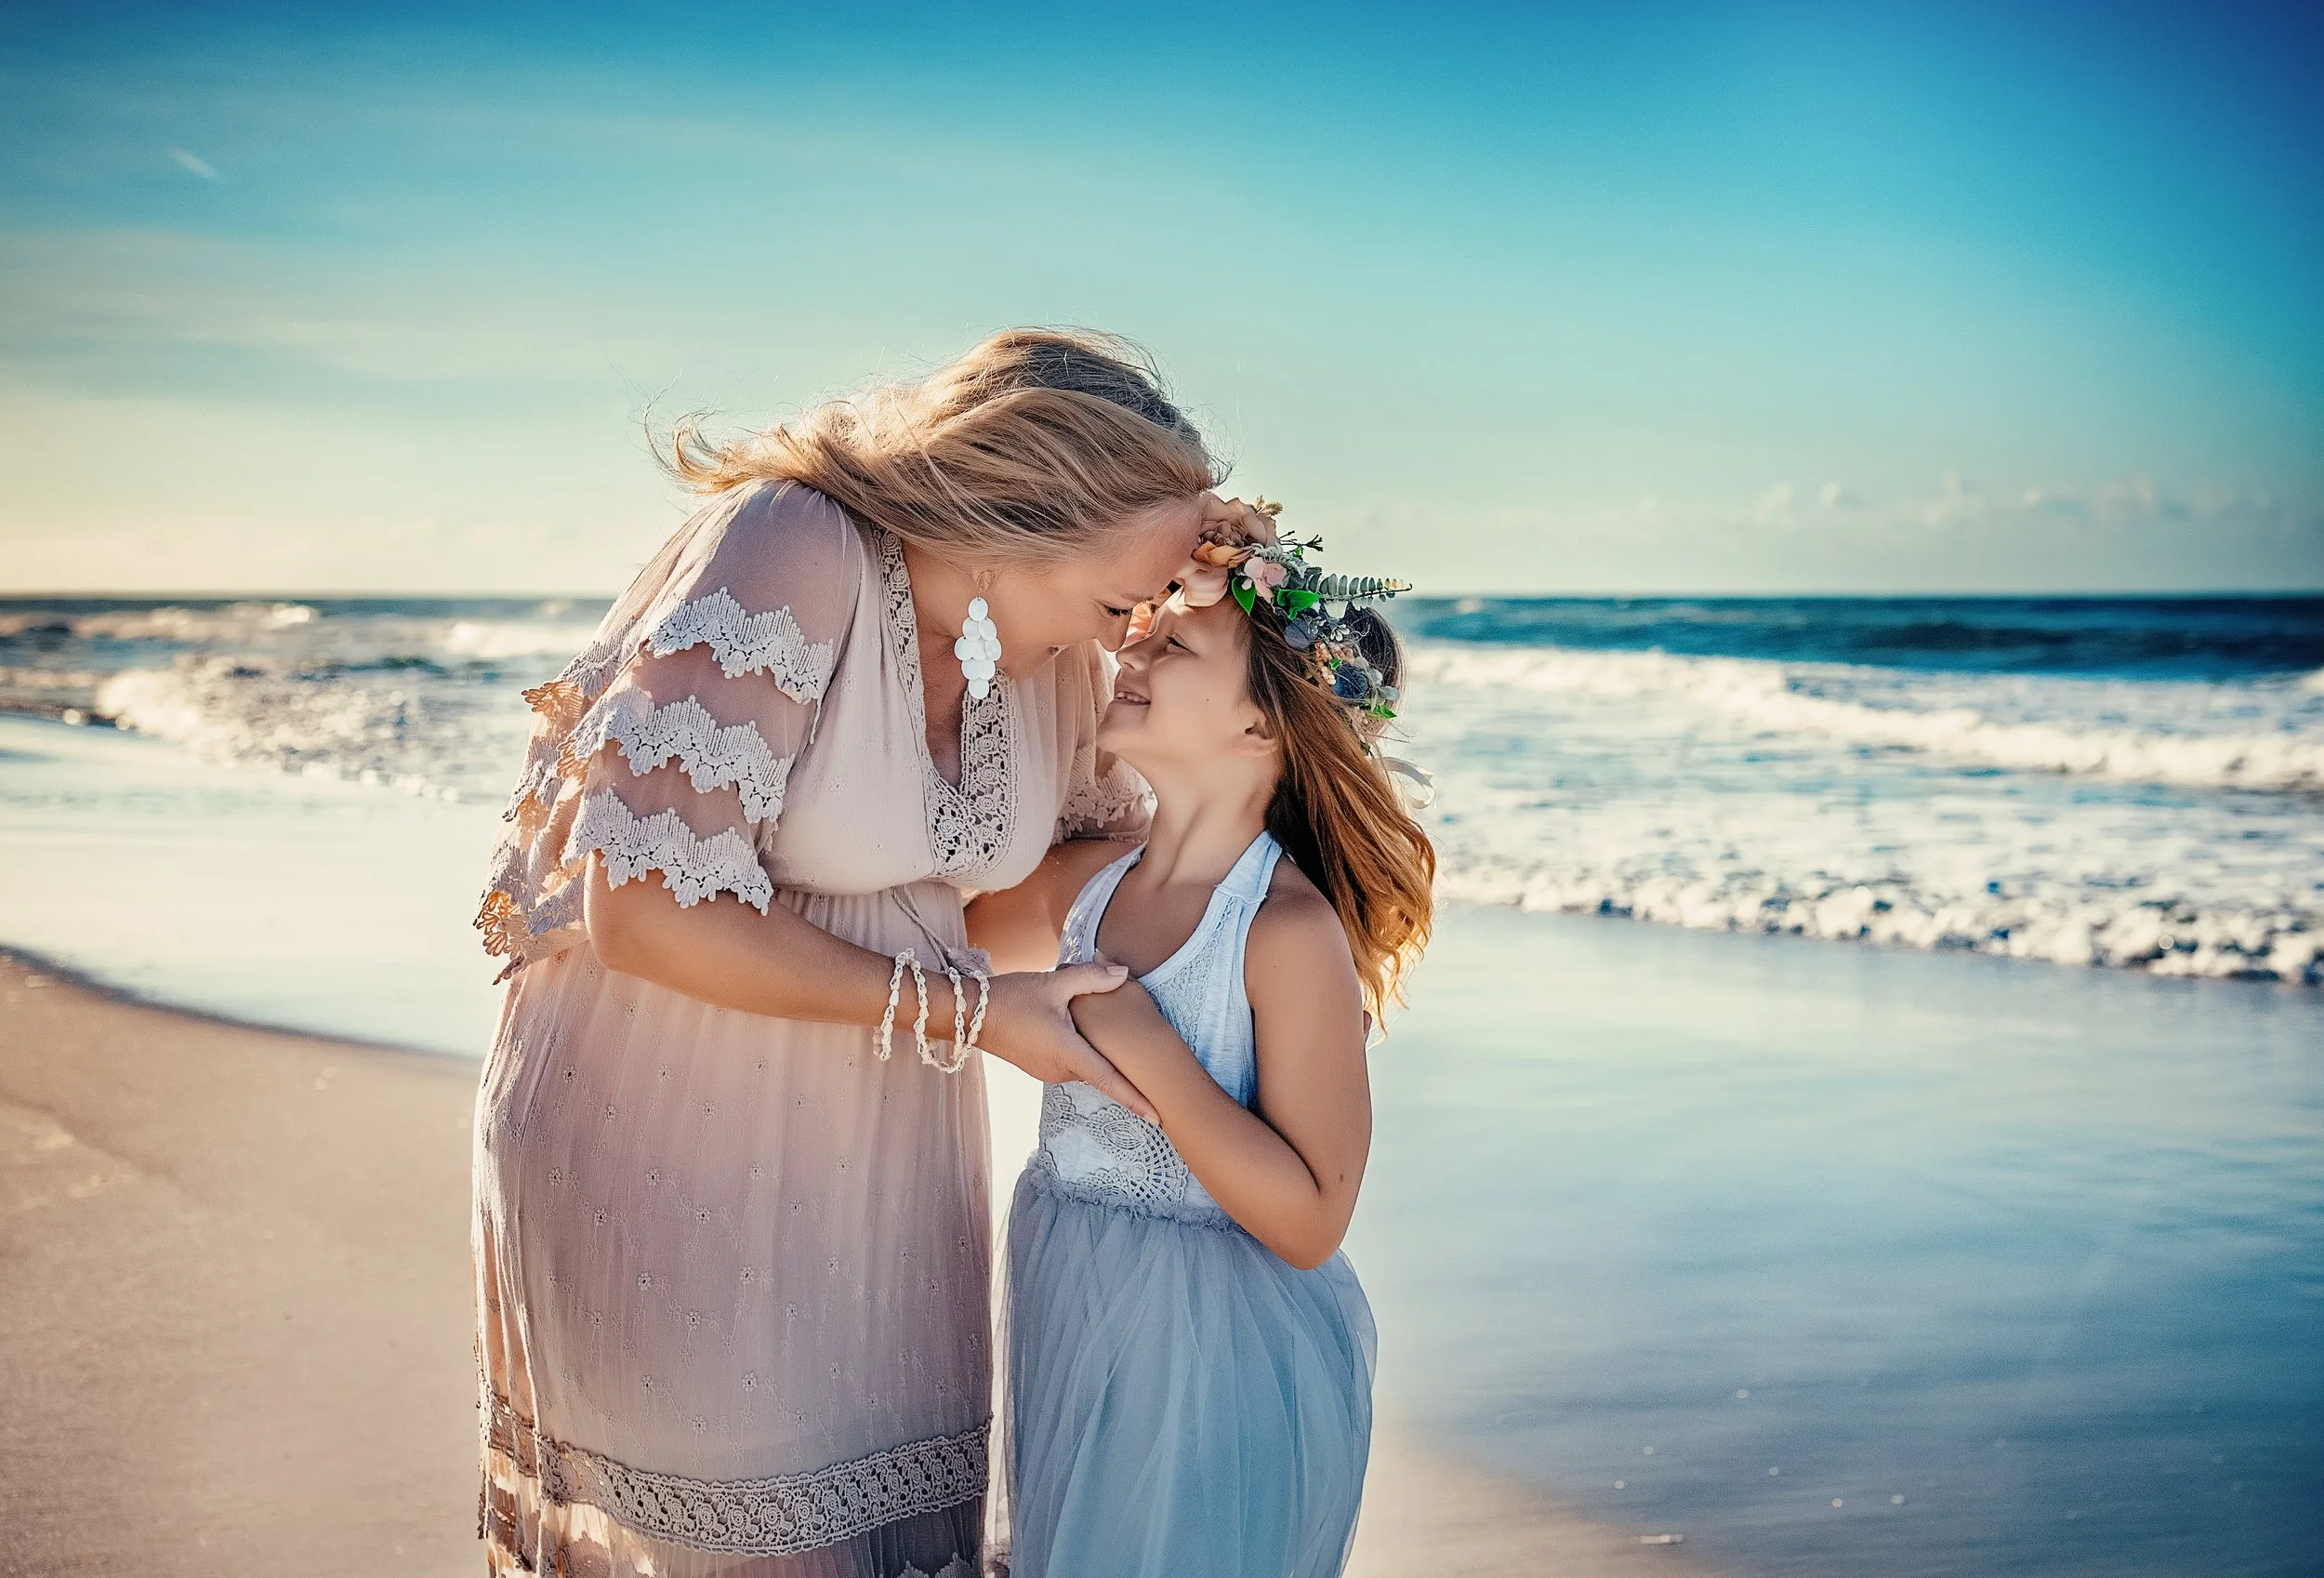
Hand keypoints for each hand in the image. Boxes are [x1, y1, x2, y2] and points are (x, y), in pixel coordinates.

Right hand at [977, 964, 1159, 1121]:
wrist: (970, 1015)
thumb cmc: (1010, 998)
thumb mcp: (1053, 982)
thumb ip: (1091, 977)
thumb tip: (1124, 974)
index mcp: (1067, 1053)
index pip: (1109, 1080)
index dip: (1135, 1099)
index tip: (1158, 1117)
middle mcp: (1060, 1070)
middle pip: (1102, 1068)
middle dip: (1121, 1060)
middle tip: (1142, 1055)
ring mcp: (1050, 1072)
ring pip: (1087, 1062)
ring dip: (1097, 1049)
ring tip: (1099, 1029)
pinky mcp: (1041, 1067)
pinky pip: (1072, 1061)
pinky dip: (1083, 1049)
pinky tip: (1079, 1028)